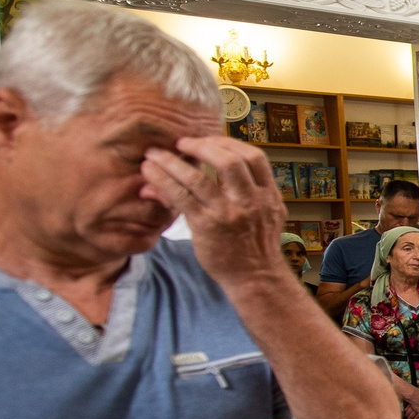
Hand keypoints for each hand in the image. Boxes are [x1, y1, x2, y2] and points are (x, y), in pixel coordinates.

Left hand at [141, 135, 289, 286]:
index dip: (229, 143)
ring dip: (172, 161)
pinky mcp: (206, 226)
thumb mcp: (263, 214)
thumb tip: (216, 170)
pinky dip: (163, 180)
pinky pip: (181, 196)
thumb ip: (245, 192)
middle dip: (201, 146)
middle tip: (181, 143)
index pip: (253, 157)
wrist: (255, 277)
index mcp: (268, 195)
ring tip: (155, 155)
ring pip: (198, 177)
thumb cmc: (255, 246)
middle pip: (229, 161)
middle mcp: (250, 201)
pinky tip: (150, 174)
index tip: (209, 141)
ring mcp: (228, 213)